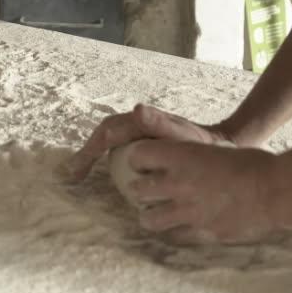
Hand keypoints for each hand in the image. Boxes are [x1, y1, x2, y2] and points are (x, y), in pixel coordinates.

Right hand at [67, 103, 232, 180]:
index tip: (77, 169)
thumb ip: (160, 123)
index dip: (89, 150)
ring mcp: (141, 136)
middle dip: (86, 155)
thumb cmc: (200, 141)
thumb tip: (137, 110)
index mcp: (140, 122)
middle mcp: (137, 125)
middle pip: (104, 137)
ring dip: (94, 158)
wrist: (219, 144)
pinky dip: (109, 164)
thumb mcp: (182, 133)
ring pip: (111, 145)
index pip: (107, 132)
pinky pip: (122, 153)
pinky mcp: (147, 146)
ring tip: (80, 178)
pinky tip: (108, 182)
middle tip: (72, 176)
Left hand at [119, 141, 287, 244]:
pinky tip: (182, 226)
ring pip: (149, 219)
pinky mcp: (201, 232)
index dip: (138, 158)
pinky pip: (175, 236)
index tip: (142, 162)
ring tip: (157, 213)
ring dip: (150, 215)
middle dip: (139, 189)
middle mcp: (179, 182)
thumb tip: (177, 157)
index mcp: (182, 155)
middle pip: (137, 189)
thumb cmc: (251, 163)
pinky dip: (175, 232)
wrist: (276, 189)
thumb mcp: (216, 148)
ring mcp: (188, 211)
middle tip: (146, 189)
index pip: (138, 155)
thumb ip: (191, 156)